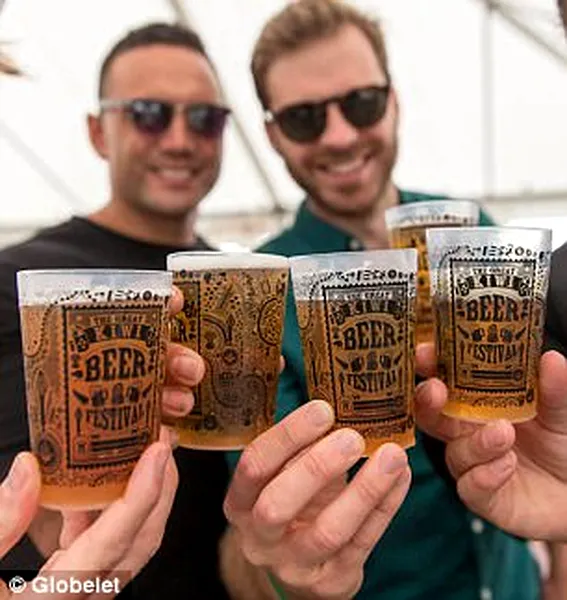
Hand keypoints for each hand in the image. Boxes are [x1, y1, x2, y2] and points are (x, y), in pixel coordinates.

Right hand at [0, 286, 203, 595]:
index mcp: (54, 599)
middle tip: (162, 441)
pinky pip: (108, 547)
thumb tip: (29, 466)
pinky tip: (96, 486)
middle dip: (160, 488)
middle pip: (139, 542)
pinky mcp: (75, 586)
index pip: (113, 542)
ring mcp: (83, 594)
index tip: (157, 452)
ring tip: (142, 453)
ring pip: (131, 544)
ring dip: (143, 497)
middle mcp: (81, 599)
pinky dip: (111, 513)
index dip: (141, 495)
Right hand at [224, 401, 410, 598]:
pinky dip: (385, 506)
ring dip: (364, 490)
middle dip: (317, 467)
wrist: (299, 567)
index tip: (323, 409)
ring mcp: (294, 565)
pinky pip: (362, 543)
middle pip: (278, 505)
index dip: (287, 436)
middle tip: (352, 437)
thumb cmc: (293, 502)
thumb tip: (336, 396)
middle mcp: (259, 537)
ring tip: (391, 455)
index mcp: (240, 502)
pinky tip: (400, 476)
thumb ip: (299, 445)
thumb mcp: (283, 475)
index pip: (254, 466)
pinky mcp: (331, 582)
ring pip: (328, 531)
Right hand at [415, 343, 566, 541]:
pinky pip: (471, 488)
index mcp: (477, 404)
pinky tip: (507, 464)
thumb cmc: (562, 444)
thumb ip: (554, 389)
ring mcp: (473, 465)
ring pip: (455, 453)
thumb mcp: (561, 410)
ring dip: (475, 442)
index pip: (444, 382)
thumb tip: (551, 359)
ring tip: (503, 432)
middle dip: (427, 402)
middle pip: (432, 417)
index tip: (424, 353)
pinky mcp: (483, 498)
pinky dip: (485, 475)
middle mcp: (467, 433)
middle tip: (436, 390)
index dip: (430, 367)